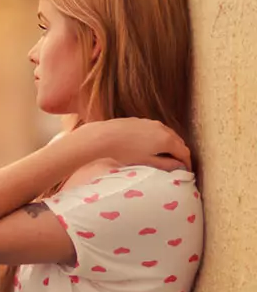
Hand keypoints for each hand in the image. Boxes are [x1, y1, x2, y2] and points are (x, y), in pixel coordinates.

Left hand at [76, 118, 192, 172]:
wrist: (104, 136)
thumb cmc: (125, 152)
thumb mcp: (147, 162)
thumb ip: (166, 165)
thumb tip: (179, 167)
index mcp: (167, 139)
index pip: (184, 152)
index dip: (186, 163)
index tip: (185, 171)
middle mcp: (162, 128)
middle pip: (178, 142)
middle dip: (179, 153)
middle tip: (177, 165)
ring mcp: (151, 122)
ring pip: (167, 134)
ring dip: (169, 145)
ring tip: (164, 157)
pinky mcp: (141, 121)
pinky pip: (156, 130)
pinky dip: (159, 139)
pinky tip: (150, 146)